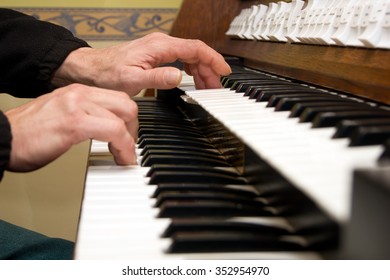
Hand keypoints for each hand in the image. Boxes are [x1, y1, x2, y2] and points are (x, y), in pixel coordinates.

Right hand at [5, 84, 137, 171]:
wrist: (2, 138)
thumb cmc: (27, 133)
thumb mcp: (61, 116)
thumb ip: (84, 117)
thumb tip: (104, 130)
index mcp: (78, 92)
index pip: (118, 98)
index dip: (128, 120)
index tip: (128, 136)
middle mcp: (80, 94)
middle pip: (126, 104)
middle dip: (134, 128)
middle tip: (129, 146)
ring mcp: (77, 106)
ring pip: (124, 116)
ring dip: (131, 141)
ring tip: (126, 156)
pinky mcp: (74, 123)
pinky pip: (113, 131)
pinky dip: (124, 148)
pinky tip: (121, 159)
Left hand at [53, 32, 231, 95]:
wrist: (92, 69)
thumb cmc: (108, 74)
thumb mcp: (132, 80)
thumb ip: (157, 78)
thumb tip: (179, 77)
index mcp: (160, 47)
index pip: (195, 49)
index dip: (213, 59)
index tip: (224, 71)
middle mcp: (161, 44)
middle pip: (195, 52)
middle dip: (209, 69)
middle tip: (215, 87)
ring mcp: (159, 48)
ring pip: (189, 56)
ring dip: (201, 70)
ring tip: (206, 87)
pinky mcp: (156, 54)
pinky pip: (180, 58)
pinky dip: (190, 69)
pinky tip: (192, 79)